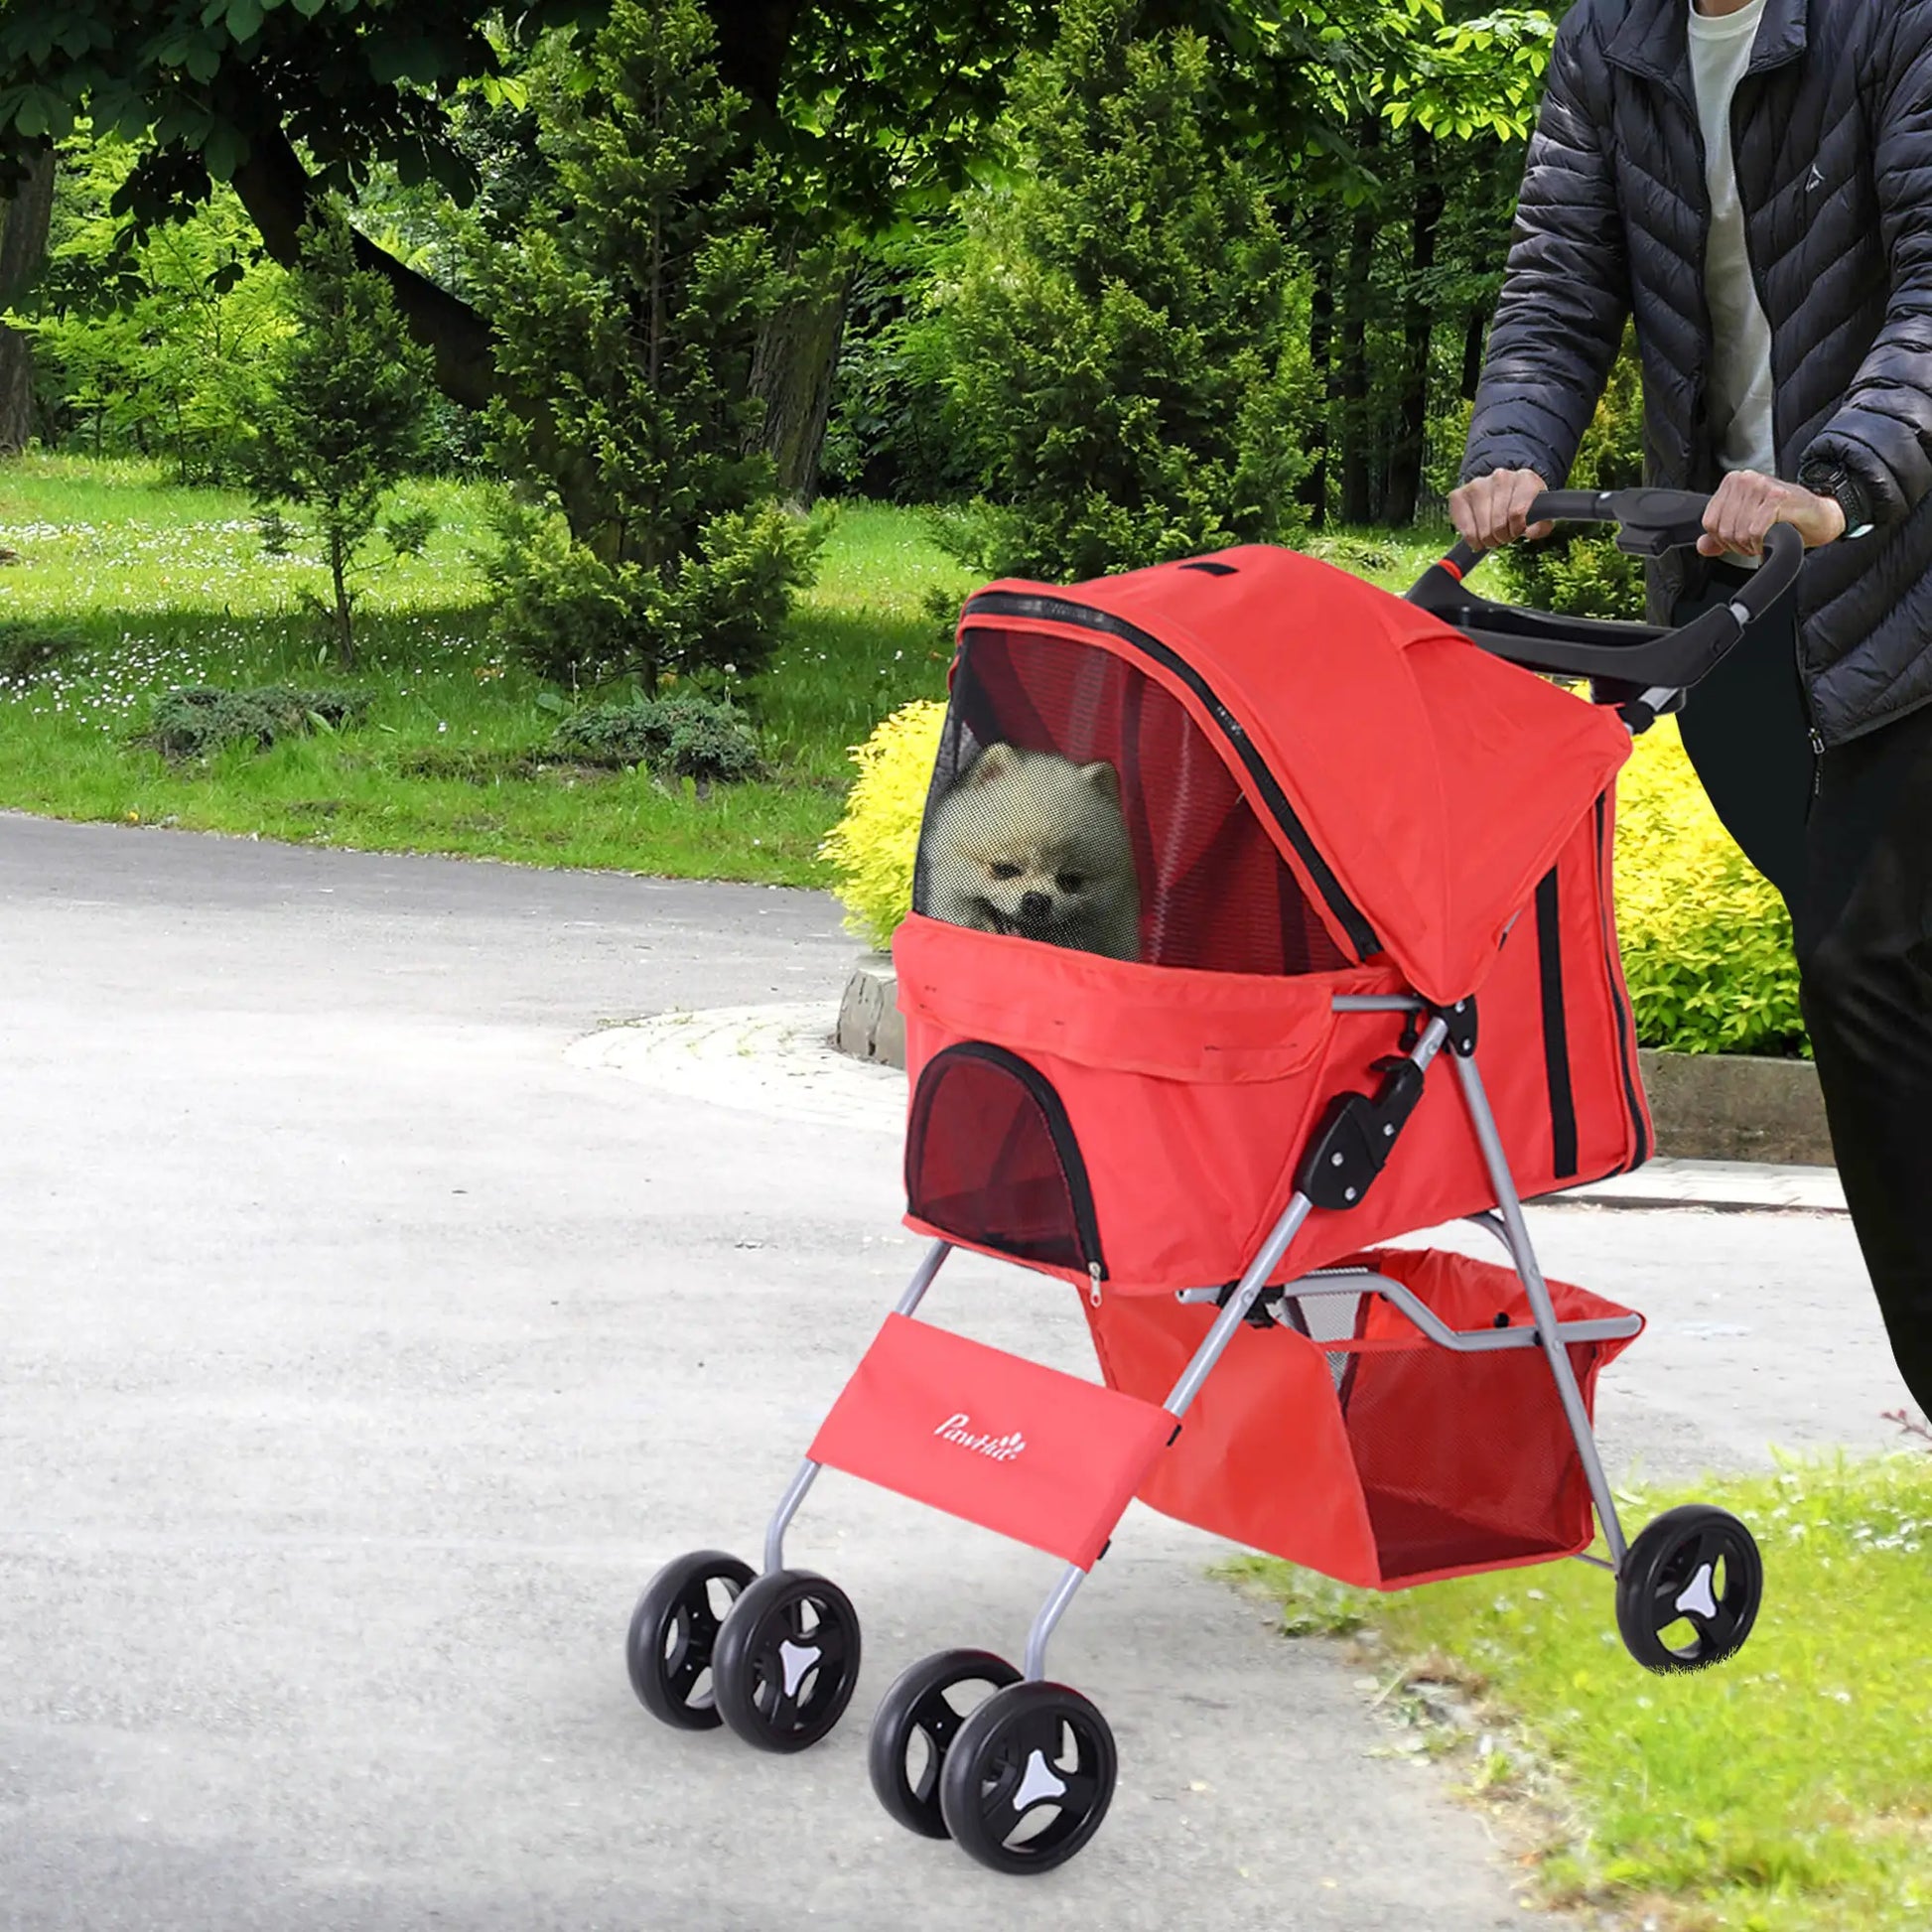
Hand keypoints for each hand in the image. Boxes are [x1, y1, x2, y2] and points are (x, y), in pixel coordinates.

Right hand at [1448, 468, 1552, 551]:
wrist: (1500, 489)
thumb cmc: (1521, 505)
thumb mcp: (1540, 513)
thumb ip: (1542, 525)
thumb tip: (1530, 532)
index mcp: (1524, 479)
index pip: (1517, 513)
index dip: (1517, 529)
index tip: (1517, 531)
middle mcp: (1500, 477)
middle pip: (1498, 524)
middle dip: (1502, 537)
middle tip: (1504, 535)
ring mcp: (1477, 484)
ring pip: (1482, 529)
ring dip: (1487, 540)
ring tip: (1492, 535)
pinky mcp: (1458, 495)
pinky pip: (1464, 528)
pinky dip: (1471, 538)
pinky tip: (1477, 536)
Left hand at [1697, 470, 1845, 557]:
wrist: (1820, 516)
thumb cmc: (1785, 518)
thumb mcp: (1746, 526)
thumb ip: (1720, 536)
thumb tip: (1701, 546)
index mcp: (1733, 483)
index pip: (1709, 522)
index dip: (1722, 540)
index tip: (1739, 541)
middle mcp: (1746, 479)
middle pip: (1723, 529)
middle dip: (1738, 545)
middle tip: (1754, 544)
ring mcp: (1762, 486)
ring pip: (1738, 532)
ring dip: (1751, 546)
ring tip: (1763, 541)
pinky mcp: (1778, 497)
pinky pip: (1755, 532)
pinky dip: (1761, 543)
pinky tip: (1771, 539)